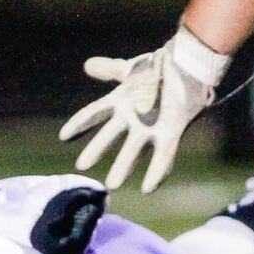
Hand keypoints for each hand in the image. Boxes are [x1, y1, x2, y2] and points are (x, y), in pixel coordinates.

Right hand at [60, 25, 230, 192]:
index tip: (64, 136)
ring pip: (134, 149)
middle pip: (111, 135)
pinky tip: (148, 188)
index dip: (80, 123)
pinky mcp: (171, 133)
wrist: (189, 67)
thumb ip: (110, 69)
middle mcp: (133, 117)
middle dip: (97, 149)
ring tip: (112, 184)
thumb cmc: (160, 68)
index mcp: (121, 102)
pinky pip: (163, 154)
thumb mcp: (132, 69)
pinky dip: (156, 171)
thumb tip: (89, 65)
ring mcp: (151, 126)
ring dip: (124, 166)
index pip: (96, 113)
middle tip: (81, 166)